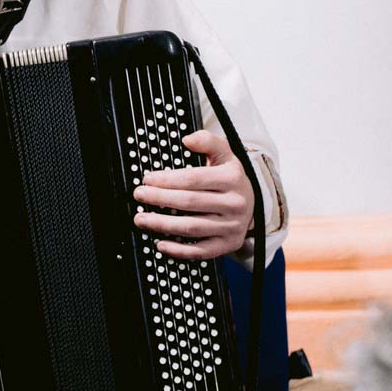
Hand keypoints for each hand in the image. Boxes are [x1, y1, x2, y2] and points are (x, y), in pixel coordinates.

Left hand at [133, 129, 252, 259]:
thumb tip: (188, 139)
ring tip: (141, 218)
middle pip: (190, 202)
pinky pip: (201, 251)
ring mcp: (232, 226)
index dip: (167, 179)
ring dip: (162, 225)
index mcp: (232, 178)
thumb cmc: (230, 177)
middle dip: (159, 199)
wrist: (253, 202)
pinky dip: (179, 250)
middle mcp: (235, 203)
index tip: (147, 179)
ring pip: (192, 228)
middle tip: (139, 196)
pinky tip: (160, 244)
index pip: (194, 179)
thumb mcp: (224, 153)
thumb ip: (207, 141)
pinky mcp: (229, 244)